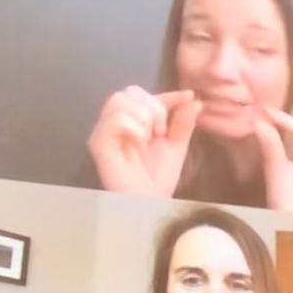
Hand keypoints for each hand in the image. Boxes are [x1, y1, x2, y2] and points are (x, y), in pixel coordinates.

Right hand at [87, 87, 201, 196]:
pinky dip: (134, 127)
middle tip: (161, 132)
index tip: (189, 96)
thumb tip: (194, 99)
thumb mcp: (176, 147)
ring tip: (150, 138)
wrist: (149, 202)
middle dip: (153, 107)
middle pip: (130, 91)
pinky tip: (139, 142)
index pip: (147, 95)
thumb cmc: (158, 179)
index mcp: (135, 121)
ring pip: (120, 99)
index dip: (169, 94)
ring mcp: (105, 131)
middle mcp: (116, 123)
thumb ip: (183, 122)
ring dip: (143, 116)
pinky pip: (115, 118)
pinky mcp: (98, 141)